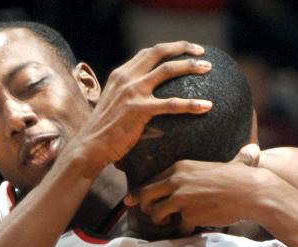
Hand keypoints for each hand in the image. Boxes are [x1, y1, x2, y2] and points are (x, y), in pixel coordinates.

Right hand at [68, 42, 212, 177]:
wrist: (89, 148)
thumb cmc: (102, 135)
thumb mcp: (112, 107)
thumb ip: (125, 98)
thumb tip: (143, 103)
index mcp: (120, 75)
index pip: (147, 54)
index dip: (167, 49)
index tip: (182, 51)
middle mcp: (126, 78)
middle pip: (159, 52)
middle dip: (183, 48)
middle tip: (201, 53)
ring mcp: (133, 92)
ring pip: (168, 70)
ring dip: (191, 66)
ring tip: (208, 69)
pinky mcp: (139, 110)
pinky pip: (172, 104)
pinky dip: (191, 104)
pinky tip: (207, 106)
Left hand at [124, 143, 262, 226]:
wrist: (251, 192)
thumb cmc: (237, 179)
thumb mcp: (209, 166)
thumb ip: (204, 168)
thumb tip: (240, 152)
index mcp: (179, 167)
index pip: (151, 180)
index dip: (145, 193)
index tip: (145, 201)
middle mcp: (176, 181)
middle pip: (145, 196)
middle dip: (146, 208)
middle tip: (155, 215)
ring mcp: (181, 199)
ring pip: (156, 214)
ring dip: (161, 222)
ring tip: (171, 223)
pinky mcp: (189, 215)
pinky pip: (178, 227)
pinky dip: (185, 230)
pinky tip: (194, 226)